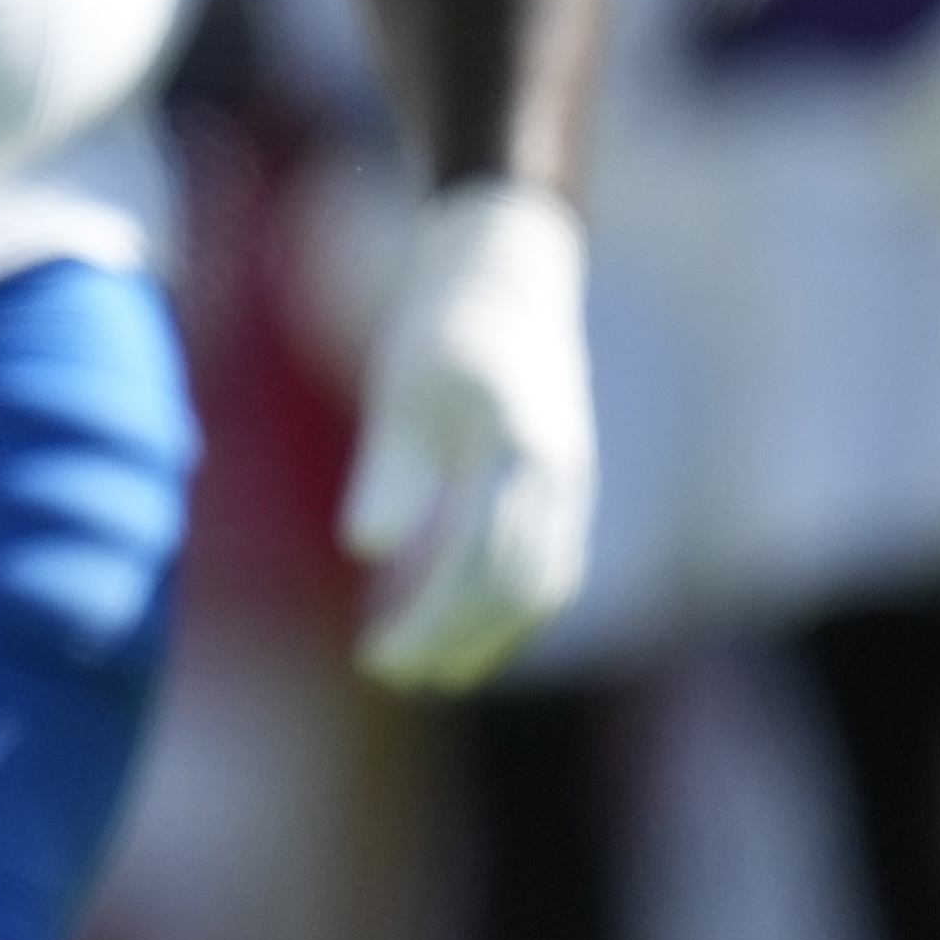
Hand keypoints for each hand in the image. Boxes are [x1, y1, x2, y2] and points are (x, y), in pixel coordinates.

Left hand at [340, 176, 593, 690]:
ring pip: (545, 589)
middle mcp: (560, 478)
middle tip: (387, 669)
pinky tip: (460, 632)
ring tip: (424, 669)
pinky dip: (509, 612)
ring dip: (487, 637)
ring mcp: (571, 484)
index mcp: (522, 453)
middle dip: (456, 643)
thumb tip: (368, 549)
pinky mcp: (564, 487)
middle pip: (519, 592)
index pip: (482, 567)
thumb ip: (391, 468)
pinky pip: (550, 569)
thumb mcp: (403, 385)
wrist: (509, 270)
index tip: (378, 655)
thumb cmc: (444, 321)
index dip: (432, 622)